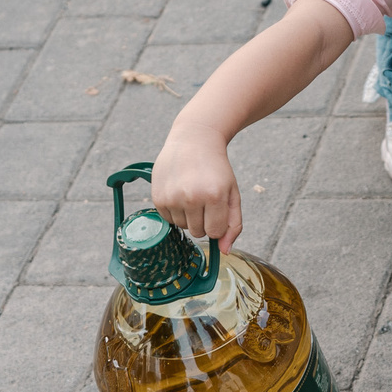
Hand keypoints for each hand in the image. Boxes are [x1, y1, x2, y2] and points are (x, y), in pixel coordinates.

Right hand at [150, 126, 243, 245]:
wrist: (193, 140)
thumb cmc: (216, 168)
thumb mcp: (233, 193)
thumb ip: (233, 224)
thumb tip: (224, 251)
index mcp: (214, 196)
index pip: (214, 232)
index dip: (216, 224)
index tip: (216, 209)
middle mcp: (191, 197)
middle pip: (197, 232)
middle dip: (203, 221)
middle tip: (204, 199)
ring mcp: (172, 197)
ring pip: (182, 227)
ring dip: (188, 216)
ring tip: (191, 193)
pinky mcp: (158, 197)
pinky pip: (168, 219)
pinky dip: (175, 211)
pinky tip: (179, 192)